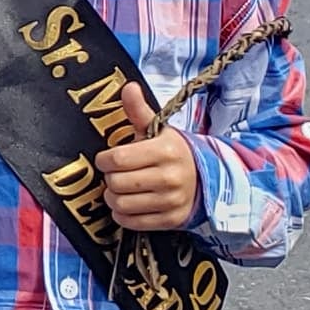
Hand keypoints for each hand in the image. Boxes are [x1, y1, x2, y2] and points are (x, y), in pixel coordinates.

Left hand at [95, 74, 198, 233]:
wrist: (205, 179)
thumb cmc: (173, 152)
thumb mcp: (159, 129)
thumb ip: (139, 110)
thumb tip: (128, 87)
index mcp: (165, 150)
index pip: (118, 159)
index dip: (104, 160)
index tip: (106, 158)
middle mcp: (170, 177)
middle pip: (117, 183)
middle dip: (109, 178)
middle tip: (115, 174)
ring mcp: (171, 201)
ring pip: (121, 205)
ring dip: (113, 198)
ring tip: (119, 189)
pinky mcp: (170, 220)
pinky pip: (131, 222)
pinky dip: (122, 215)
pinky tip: (128, 204)